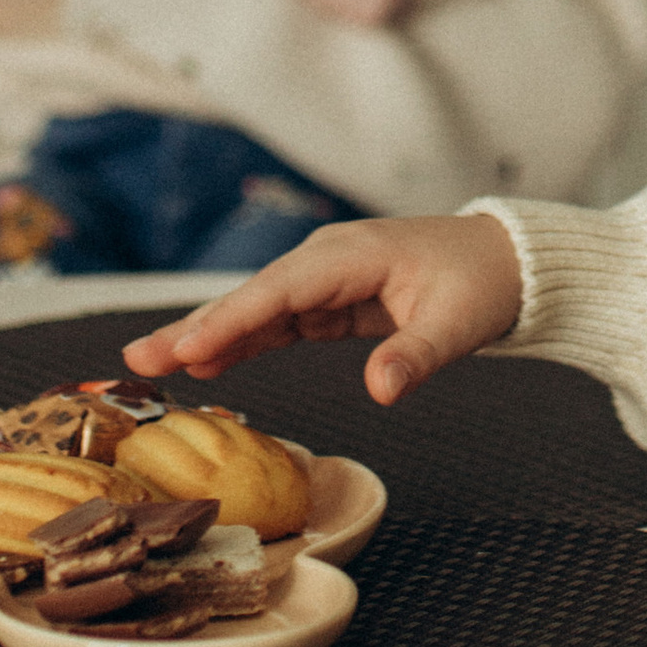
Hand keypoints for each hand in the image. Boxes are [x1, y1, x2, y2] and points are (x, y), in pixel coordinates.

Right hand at [120, 213, 523, 405]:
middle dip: (194, 327)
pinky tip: (204, 365)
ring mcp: (323, 280)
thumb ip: (415, 356)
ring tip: (150, 365)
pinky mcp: (328, 302)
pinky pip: (274, 324)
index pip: (280, 291)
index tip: (188, 349)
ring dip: (205, 337)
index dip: (232, 321)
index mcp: (352, 256)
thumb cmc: (484, 283)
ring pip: (254, 311)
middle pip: (251, 298)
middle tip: (138, 359)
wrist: (509, 261)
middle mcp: (326, 261)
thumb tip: (380, 391)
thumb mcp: (458, 323)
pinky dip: (239, 342)